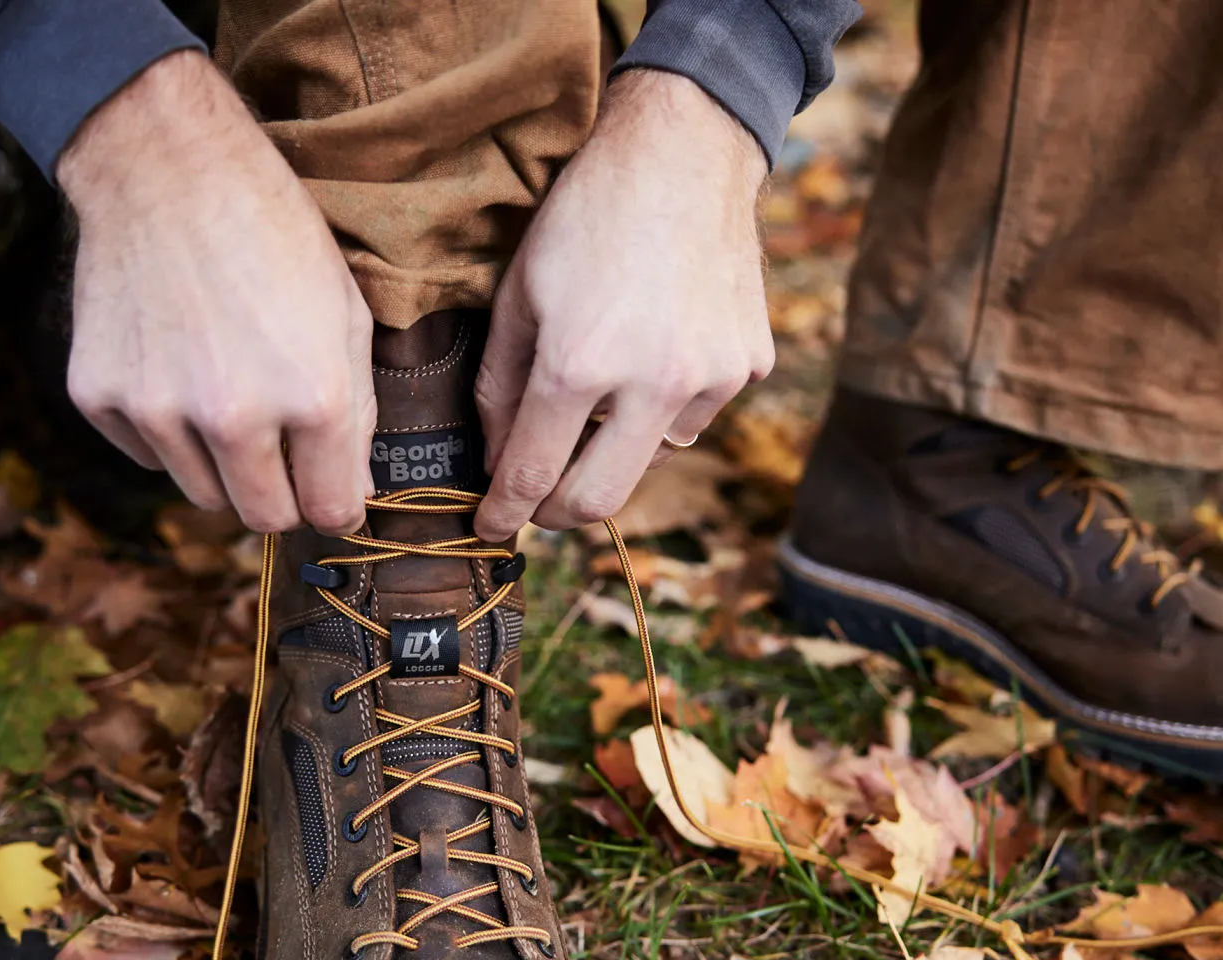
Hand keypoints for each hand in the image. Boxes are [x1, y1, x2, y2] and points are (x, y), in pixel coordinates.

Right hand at [57, 51, 374, 534]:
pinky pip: (147, 457)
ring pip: (203, 496)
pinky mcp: (101, 397)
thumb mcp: (347, 317)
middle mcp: (234, 417)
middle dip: (281, 496)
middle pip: (264, 519)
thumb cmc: (272, 234)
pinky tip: (175, 368)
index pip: (330, 513)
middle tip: (280, 452)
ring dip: (222, 466)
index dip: (335, 504)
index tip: (327, 487)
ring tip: (224, 393)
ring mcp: (159, 410)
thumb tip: (351, 495)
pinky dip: (166, 433)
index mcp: (314, 398)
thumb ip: (357, 418)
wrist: (164, 164)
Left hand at [473, 70, 772, 540]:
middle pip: (597, 502)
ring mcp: (709, 379)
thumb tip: (497, 463)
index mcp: (579, 363)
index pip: (530, 474)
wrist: (684, 151)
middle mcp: (651, 383)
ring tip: (603, 392)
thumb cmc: (585, 217)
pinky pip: (693, 420)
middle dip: (555, 513)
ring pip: (648, 462)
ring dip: (614, 449)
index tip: (491, 529)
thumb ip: (500, 388)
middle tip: (535, 502)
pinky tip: (654, 355)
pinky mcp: (747, 368)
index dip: (503, 513)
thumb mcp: (519, 294)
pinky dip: (662, 410)